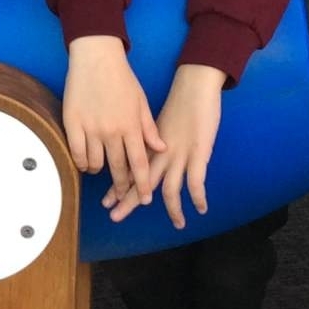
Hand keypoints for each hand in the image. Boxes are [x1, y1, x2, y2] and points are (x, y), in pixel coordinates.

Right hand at [62, 36, 165, 208]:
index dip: (142, 184)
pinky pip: (76, 152)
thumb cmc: (121, 78)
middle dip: (122, 186)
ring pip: (95, 164)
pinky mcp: (72, 122)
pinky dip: (81, 162)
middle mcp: (112, 131)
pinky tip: (85, 163)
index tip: (145, 198)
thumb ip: (149, 128)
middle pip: (117, 168)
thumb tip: (160, 148)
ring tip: (101, 171)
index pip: (139, 163)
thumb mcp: (141, 102)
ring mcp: (91, 128)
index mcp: (131, 126)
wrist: (96, 57)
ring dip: (99, 172)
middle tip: (123, 197)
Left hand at [117, 63, 224, 228]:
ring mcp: (179, 154)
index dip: (119, 187)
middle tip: (115, 217)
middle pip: (142, 182)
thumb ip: (149, 139)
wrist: (194, 85)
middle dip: (128, 202)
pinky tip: (202, 209)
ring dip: (173, 209)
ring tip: (178, 224)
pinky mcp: (198, 153)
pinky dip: (199, 198)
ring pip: (170, 189)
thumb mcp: (157, 123)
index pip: (130, 171)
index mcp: (150, 145)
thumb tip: (146, 154)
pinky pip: (196, 182)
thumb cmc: (178, 102)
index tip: (107, 201)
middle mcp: (161, 153)